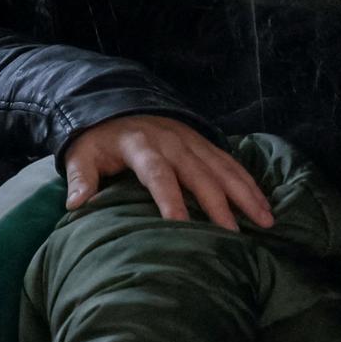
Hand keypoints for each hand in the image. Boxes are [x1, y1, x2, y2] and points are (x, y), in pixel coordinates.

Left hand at [63, 115, 273, 230]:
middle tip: (232, 235)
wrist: (117, 106)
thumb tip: (75, 205)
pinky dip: (249, 183)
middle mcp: (172, 142)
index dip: (169, 200)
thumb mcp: (82, 155)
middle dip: (217, 204)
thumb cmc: (99, 141)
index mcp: (141, 146)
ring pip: (223, 169)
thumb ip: (80, 178)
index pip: (157, 175)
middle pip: (199, 175)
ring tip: (265, 221)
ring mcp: (192, 141)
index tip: (181, 227)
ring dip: (245, 194)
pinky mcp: (204, 144)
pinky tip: (264, 205)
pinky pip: (231, 163)